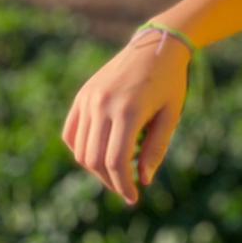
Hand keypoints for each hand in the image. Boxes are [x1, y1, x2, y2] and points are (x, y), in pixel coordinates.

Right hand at [60, 32, 191, 205]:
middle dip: (110, 181)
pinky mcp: (82, 96)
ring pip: (81, 149)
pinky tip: (100, 155)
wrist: (156, 45)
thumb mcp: (170, 115)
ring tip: (117, 172)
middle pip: (95, 159)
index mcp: (127, 110)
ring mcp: (88, 99)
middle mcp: (102, 104)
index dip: (122, 185)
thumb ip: (156, 148)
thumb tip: (142, 180)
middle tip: (126, 189)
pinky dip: (82, 150)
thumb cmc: (170, 81)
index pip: (115, 161)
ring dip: (96, 168)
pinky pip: (71, 133)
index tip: (133, 197)